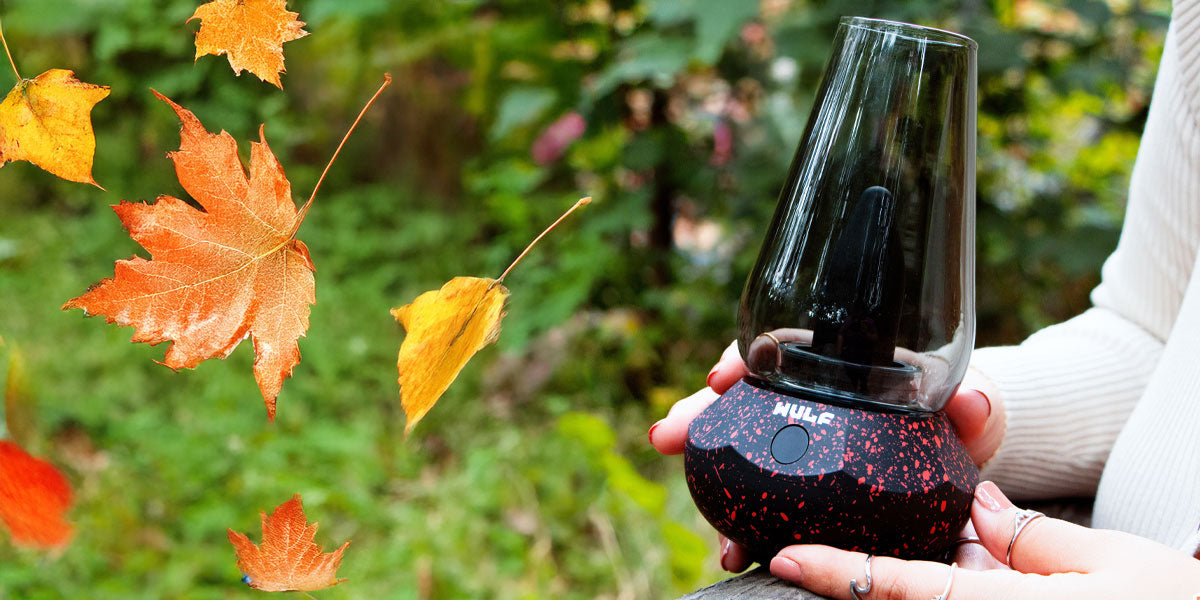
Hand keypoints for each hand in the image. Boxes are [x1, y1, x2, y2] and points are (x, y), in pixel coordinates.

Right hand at [647, 341, 1006, 571]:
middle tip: (666, 434)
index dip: (742, 356)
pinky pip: (765, 497)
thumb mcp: (974, 408)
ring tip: (687, 494)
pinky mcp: (807, 486)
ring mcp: (802, 441)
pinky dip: (743, 519)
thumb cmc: (962, 416)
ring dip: (708, 473)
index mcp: (839, 363)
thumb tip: (973, 401)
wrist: (962, 458)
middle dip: (698, 413)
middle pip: (742, 398)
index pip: (780, 347)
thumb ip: (975, 405)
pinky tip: (732, 544)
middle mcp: (808, 396)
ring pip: (742, 447)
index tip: (721, 374)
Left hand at [767, 481, 1199, 598]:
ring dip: (907, 587)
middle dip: (861, 583)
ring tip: (929, 550)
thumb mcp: (1116, 561)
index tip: (782, 557)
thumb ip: (1036, 539)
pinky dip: (951, 590)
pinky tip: (980, 566)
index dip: (835, 572)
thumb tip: (983, 509)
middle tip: (817, 553)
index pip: (900, 587)